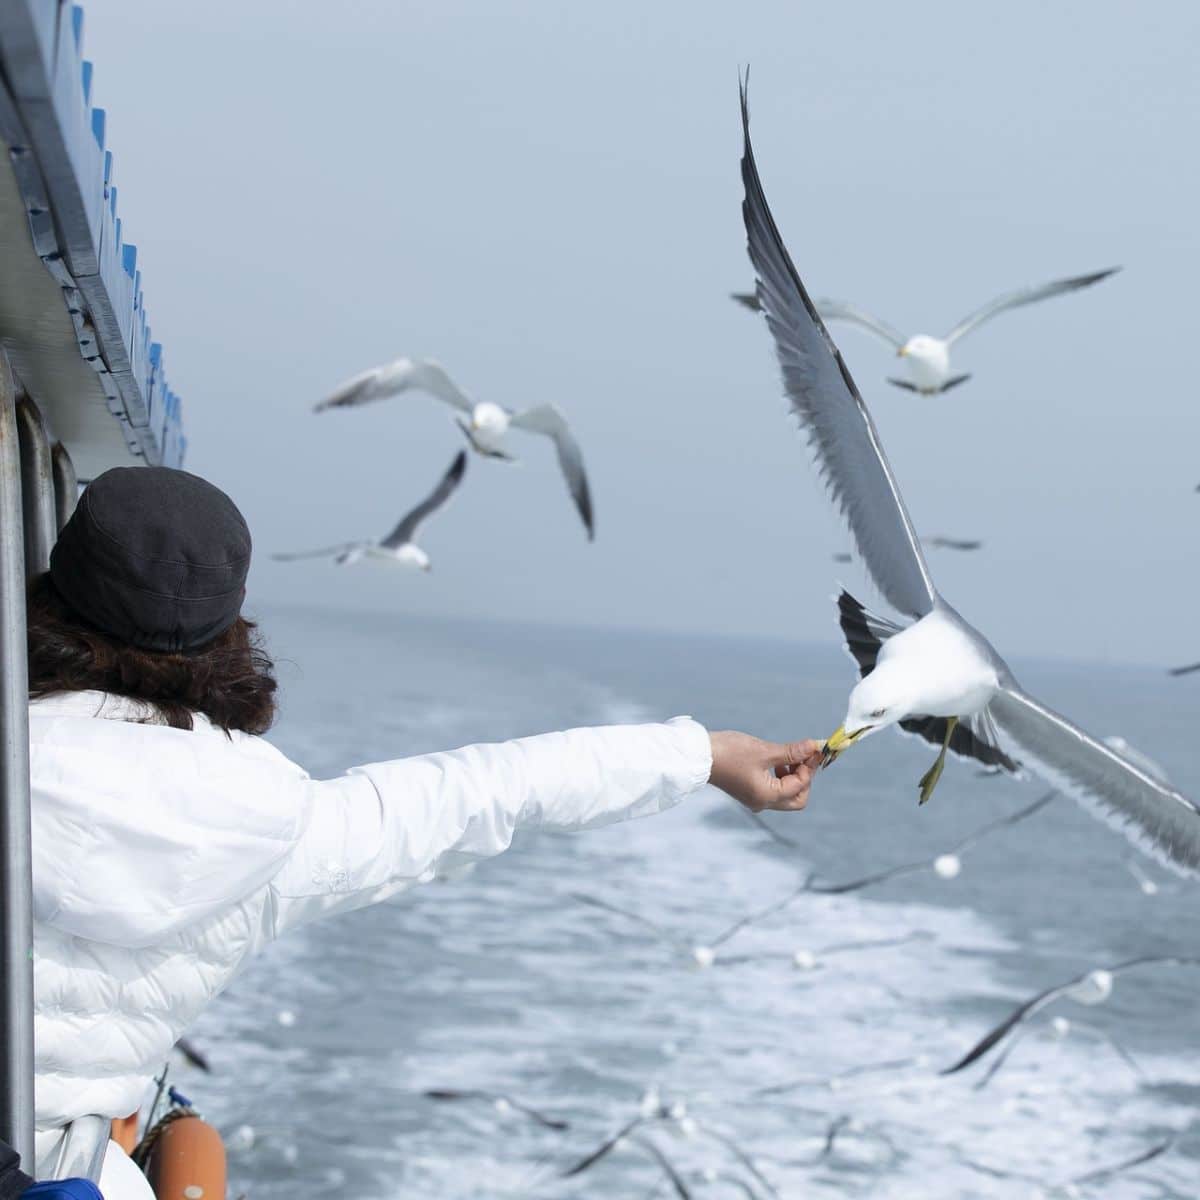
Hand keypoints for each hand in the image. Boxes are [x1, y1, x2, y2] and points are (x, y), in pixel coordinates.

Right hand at [708, 731, 822, 812]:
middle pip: (797, 798)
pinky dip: (780, 776)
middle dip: (804, 778)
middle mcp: (762, 802)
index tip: (815, 748)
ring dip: (792, 776)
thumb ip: (791, 752)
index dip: (810, 766)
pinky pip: (773, 789)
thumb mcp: (764, 751)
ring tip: (787, 755)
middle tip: (803, 757)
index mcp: (767, 796)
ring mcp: (754, 798)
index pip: (800, 785)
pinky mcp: (748, 791)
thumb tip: (814, 747)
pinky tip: (775, 760)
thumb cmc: (730, 752)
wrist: (698, 756)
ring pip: (785, 794)